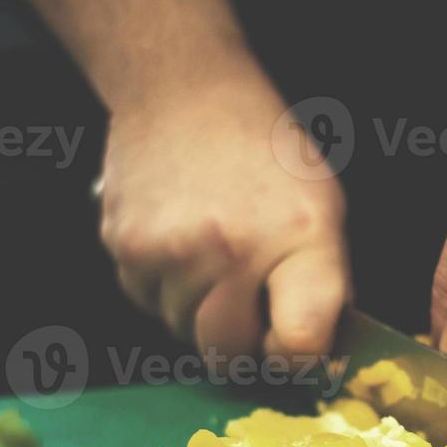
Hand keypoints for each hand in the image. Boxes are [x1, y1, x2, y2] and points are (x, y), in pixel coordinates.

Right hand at [99, 70, 349, 362]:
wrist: (181, 88)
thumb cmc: (263, 148)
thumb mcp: (322, 206)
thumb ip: (323, 281)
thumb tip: (314, 353)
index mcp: (296, 236)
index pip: (298, 344)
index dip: (297, 358)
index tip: (293, 345)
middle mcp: (229, 249)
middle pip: (228, 353)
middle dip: (242, 342)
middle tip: (251, 302)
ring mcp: (169, 251)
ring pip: (183, 331)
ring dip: (200, 312)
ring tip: (213, 256)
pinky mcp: (123, 248)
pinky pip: (147, 303)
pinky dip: (165, 289)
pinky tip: (181, 244)